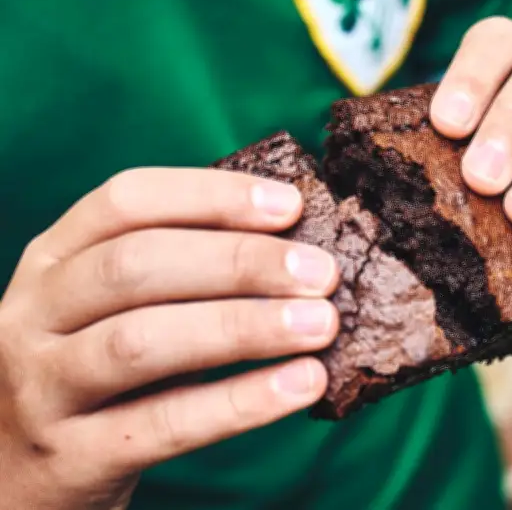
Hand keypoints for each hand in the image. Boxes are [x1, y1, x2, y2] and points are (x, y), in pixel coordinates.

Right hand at [0, 168, 338, 508]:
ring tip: (321, 324)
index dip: (212, 196)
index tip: (291, 207)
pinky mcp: (70, 457)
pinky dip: (240, 402)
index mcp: (52, 260)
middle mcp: (33, 314)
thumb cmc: (90, 370)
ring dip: (245, 326)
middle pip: (137, 266)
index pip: (126, 201)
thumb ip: (177, 271)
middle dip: (240, 262)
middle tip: (322, 272)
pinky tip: (301, 384)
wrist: (14, 474)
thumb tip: (293, 245)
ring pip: (144, 342)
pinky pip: (164, 424)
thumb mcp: (107, 307)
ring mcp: (42, 388)